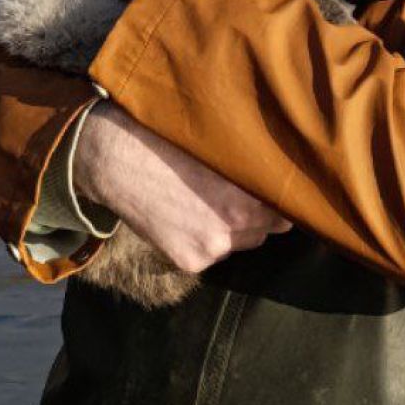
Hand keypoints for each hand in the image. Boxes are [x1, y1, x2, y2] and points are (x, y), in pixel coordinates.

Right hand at [74, 101, 291, 273]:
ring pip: (242, 243)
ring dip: (237, 229)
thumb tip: (276, 169)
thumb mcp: (216, 146)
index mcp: (245, 197)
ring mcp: (210, 249)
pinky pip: (213, 254)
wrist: (117, 162)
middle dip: (260, 214)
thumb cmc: (166, 141)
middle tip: (243, 194)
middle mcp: (232, 228)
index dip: (281, 199)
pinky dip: (208, 240)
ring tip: (213, 203)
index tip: (275, 190)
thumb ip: (248, 166)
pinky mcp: (190, 262)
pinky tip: (190, 216)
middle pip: (267, 229)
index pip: (286, 211)